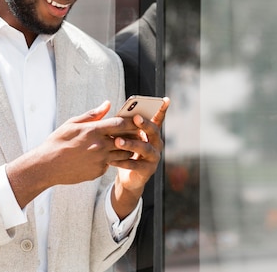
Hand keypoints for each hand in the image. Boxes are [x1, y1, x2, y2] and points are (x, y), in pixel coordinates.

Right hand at [6, 101, 137, 207]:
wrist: (46, 166)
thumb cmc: (57, 142)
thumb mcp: (72, 124)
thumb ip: (92, 115)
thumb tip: (107, 104)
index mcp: (93, 131)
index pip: (120, 124)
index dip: (131, 121)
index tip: (137, 119)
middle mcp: (99, 146)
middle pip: (126, 139)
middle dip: (133, 135)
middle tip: (137, 132)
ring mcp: (100, 160)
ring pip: (122, 154)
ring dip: (126, 149)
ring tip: (126, 144)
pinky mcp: (98, 172)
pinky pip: (110, 164)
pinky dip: (111, 159)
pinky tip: (106, 156)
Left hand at [109, 97, 169, 218]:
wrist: (128, 178)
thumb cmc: (126, 152)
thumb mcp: (126, 137)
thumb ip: (125, 126)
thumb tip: (115, 112)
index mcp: (151, 133)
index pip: (158, 119)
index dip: (162, 109)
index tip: (165, 99)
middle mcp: (156, 144)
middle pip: (153, 131)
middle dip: (145, 124)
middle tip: (135, 118)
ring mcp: (154, 157)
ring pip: (144, 148)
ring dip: (131, 144)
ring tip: (118, 142)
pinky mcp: (147, 171)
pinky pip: (135, 165)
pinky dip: (123, 162)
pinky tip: (111, 160)